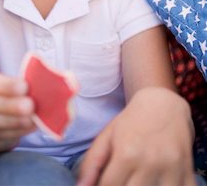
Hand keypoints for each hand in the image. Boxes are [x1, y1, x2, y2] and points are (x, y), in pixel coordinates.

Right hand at [0, 65, 35, 152]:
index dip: (2, 84)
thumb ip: (16, 81)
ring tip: (31, 119)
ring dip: (11, 121)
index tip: (24, 87)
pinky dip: (12, 132)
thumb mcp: (5, 79)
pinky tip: (29, 127)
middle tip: (30, 105)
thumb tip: (38, 83)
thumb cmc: (3, 88)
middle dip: (7, 105)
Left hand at [77, 87, 195, 185]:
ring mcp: (171, 168)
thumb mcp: (108, 135)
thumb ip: (92, 162)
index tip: (107, 181)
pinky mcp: (187, 171)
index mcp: (127, 153)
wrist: (163, 103)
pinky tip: (158, 181)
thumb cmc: (132, 120)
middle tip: (123, 178)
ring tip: (138, 179)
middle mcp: (149, 162)